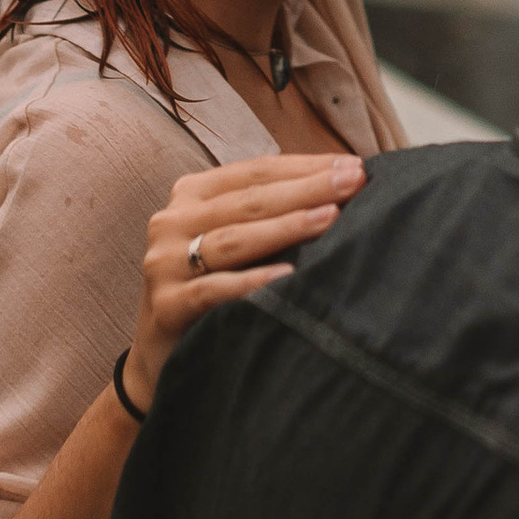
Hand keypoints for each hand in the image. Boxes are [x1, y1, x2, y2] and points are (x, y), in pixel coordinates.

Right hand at [126, 153, 362, 409]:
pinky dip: (252, 282)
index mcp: (192, 195)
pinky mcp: (166, 306)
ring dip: (285, 227)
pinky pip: (214, 290)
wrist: (164, 353)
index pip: (255, 172)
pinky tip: (288, 275)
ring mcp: (165, 264)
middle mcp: (171, 222)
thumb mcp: (236, 239)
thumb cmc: (217, 286)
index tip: (354, 165)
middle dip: (306, 188)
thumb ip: (272, 211)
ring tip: (331, 218)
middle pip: (248, 201)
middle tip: (354, 181)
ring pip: (232, 240)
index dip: (305, 166)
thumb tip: (345, 182)